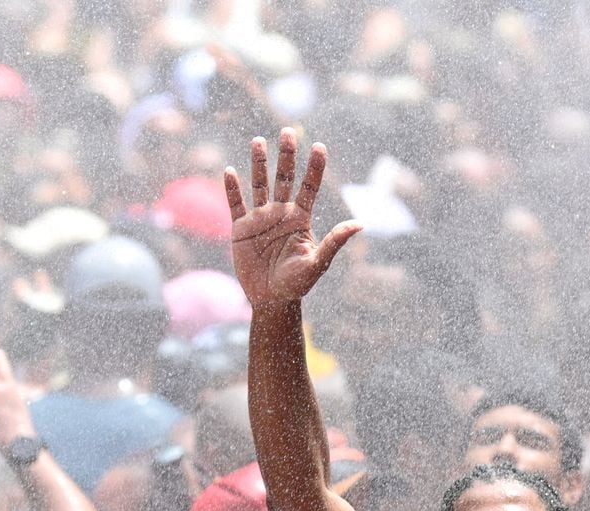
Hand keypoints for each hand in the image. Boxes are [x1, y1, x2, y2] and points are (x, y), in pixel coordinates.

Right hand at [224, 129, 361, 306]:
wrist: (271, 299)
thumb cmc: (297, 284)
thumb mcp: (318, 263)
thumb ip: (335, 242)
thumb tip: (359, 225)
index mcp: (300, 219)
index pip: (309, 187)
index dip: (314, 168)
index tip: (319, 146)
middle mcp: (281, 213)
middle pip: (284, 178)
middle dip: (286, 155)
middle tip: (287, 131)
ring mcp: (260, 219)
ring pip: (260, 184)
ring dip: (258, 163)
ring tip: (258, 140)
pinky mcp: (240, 228)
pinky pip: (235, 204)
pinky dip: (231, 189)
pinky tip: (230, 171)